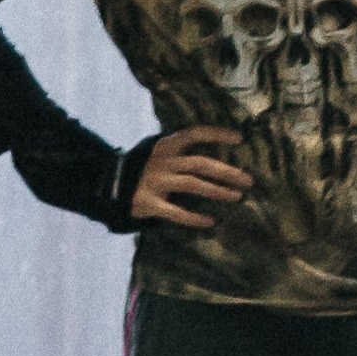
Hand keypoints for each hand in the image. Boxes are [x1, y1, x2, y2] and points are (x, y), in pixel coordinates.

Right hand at [132, 125, 251, 229]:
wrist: (108, 185)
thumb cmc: (144, 168)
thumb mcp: (159, 152)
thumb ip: (181, 150)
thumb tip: (219, 155)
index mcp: (165, 145)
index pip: (194, 133)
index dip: (217, 134)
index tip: (239, 139)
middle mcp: (162, 161)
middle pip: (200, 163)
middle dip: (227, 172)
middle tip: (248, 180)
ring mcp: (154, 182)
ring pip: (192, 185)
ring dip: (217, 191)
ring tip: (236, 197)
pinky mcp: (148, 203)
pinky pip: (175, 212)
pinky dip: (193, 218)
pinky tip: (210, 221)